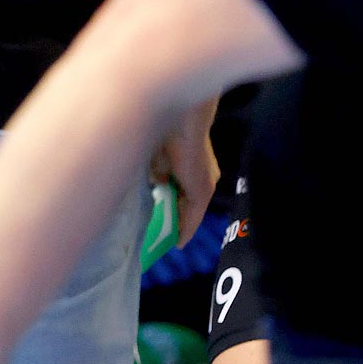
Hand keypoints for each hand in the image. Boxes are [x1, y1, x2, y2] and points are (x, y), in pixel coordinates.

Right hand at [148, 99, 219, 244]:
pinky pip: (193, 215)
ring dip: (178, 223)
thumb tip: (159, 185)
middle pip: (187, 203)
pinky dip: (185, 228)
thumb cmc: (166, 133)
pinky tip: (178, 242)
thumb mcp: (158, 158)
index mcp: (190, 166)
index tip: (163, 222)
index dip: (172, 206)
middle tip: (163, 236)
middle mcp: (202, 177)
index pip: (182, 191)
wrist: (182, 122)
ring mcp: (204, 184)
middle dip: (175, 218)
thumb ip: (159, 173)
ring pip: (190, 210)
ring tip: (167, 241)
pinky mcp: (203, 191)